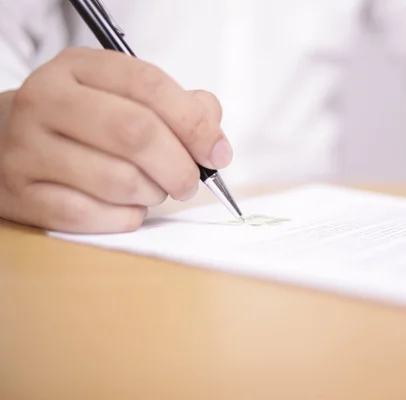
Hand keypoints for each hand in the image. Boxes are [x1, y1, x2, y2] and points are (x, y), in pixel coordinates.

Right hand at [0, 47, 231, 232]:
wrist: (9, 140)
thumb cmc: (85, 122)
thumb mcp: (125, 96)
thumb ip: (179, 108)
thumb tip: (214, 142)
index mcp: (79, 67)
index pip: (149, 85)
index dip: (194, 123)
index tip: (217, 152)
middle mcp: (46, 100)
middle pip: (135, 133)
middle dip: (179, 166)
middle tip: (189, 182)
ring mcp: (26, 148)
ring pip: (117, 180)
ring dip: (152, 194)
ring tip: (154, 190)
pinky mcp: (19, 194)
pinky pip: (89, 215)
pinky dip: (123, 218)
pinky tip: (128, 209)